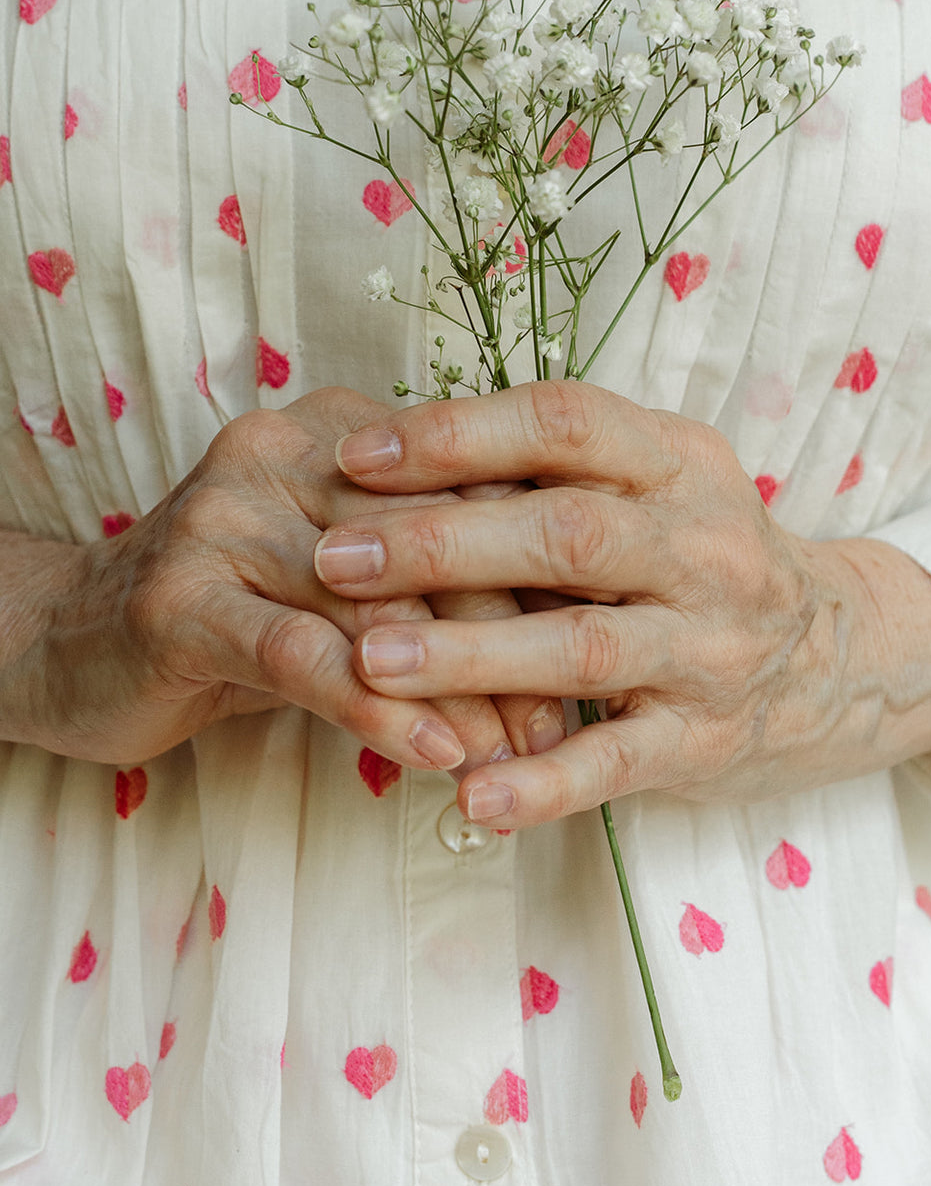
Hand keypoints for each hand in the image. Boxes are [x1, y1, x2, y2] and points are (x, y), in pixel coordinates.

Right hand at [0, 387, 544, 768]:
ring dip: (455, 687)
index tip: (596, 652)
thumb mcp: (350, 588)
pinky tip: (429, 755)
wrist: (79, 641)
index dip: (540, 574)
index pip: (469, 487)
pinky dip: (375, 708)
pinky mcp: (179, 594)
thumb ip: (441, 593)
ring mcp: (225, 514)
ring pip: (375, 600)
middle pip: (433, 539)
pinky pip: (302, 654)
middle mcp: (286, 448)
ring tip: (511, 753)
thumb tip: (570, 657)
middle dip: (509, 639)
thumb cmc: (243, 617)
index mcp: (344, 431)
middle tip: (562, 721)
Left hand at [313, 381, 930, 825]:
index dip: (457, 436)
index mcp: (678, 463)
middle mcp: (703, 546)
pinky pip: (617, 763)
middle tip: (335, 560)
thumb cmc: (703, 555)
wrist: (844, 656)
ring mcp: (709, 648)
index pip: (564, 424)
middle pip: (567, 533)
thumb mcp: (661, 482)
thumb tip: (397, 455)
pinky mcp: (706, 740)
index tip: (355, 458)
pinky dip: (541, 783)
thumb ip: (556, 468)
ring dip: (471, 655)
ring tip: (372, 665)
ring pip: (581, 647)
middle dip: (443, 544)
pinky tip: (467, 797)